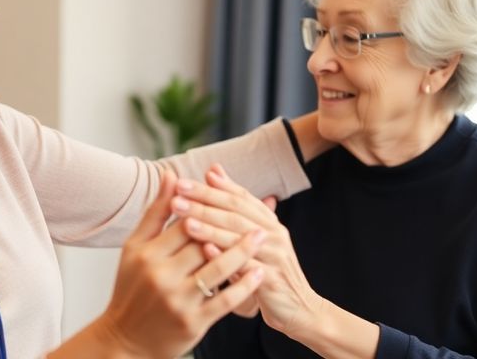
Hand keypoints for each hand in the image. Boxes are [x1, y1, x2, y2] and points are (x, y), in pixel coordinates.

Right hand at [95, 170, 267, 357]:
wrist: (125, 339)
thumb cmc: (132, 289)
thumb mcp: (135, 248)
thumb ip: (155, 212)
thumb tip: (171, 176)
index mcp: (146, 254)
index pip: (183, 223)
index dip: (206, 208)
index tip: (227, 196)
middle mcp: (161, 275)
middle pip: (202, 243)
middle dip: (228, 227)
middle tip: (256, 215)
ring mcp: (178, 300)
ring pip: (217, 268)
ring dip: (243, 251)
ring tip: (262, 235)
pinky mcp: (193, 322)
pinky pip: (225, 300)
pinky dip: (244, 285)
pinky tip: (259, 272)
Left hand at [171, 165, 321, 337]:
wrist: (300, 307)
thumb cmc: (269, 269)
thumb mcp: (254, 235)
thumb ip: (235, 205)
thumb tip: (213, 170)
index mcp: (268, 221)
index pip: (237, 197)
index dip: (210, 188)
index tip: (180, 182)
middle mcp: (273, 234)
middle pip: (236, 213)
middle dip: (204, 203)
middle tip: (176, 196)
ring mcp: (275, 256)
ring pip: (239, 237)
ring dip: (210, 227)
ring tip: (184, 221)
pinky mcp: (273, 280)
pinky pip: (246, 267)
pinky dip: (225, 256)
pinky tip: (205, 250)